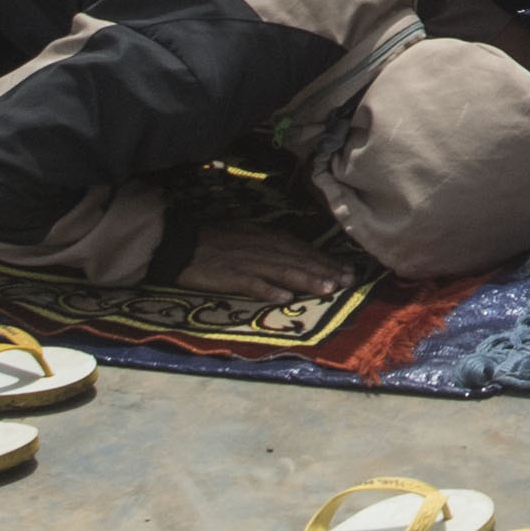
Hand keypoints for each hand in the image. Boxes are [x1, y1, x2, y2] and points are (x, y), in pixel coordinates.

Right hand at [170, 219, 348, 303]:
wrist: (181, 242)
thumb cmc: (215, 238)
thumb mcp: (248, 233)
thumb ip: (271, 242)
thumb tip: (294, 251)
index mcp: (268, 237)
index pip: (304, 250)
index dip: (326, 261)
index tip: (347, 271)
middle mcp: (263, 248)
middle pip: (300, 260)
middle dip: (326, 271)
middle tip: (348, 281)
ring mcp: (248, 262)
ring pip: (283, 271)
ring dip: (307, 280)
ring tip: (327, 289)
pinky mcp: (231, 275)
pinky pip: (252, 283)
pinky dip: (268, 290)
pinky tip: (284, 298)